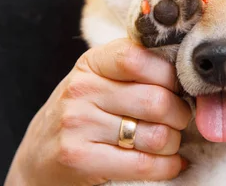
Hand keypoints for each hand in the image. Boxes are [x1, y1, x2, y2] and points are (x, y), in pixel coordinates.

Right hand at [5, 39, 190, 185]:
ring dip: (173, 143)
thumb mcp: (99, 79)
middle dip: (180, 114)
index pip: (138, 58)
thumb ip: (135, 70)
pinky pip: (143, 164)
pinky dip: (167, 166)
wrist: (37, 156)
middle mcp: (82, 90)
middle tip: (180, 120)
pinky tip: (170, 163)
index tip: (179, 87)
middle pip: (156, 100)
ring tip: (170, 143)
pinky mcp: (80, 159)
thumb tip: (187, 72)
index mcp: (91, 63)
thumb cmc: (83, 112)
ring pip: (156, 135)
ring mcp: (78, 125)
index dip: (169, 74)